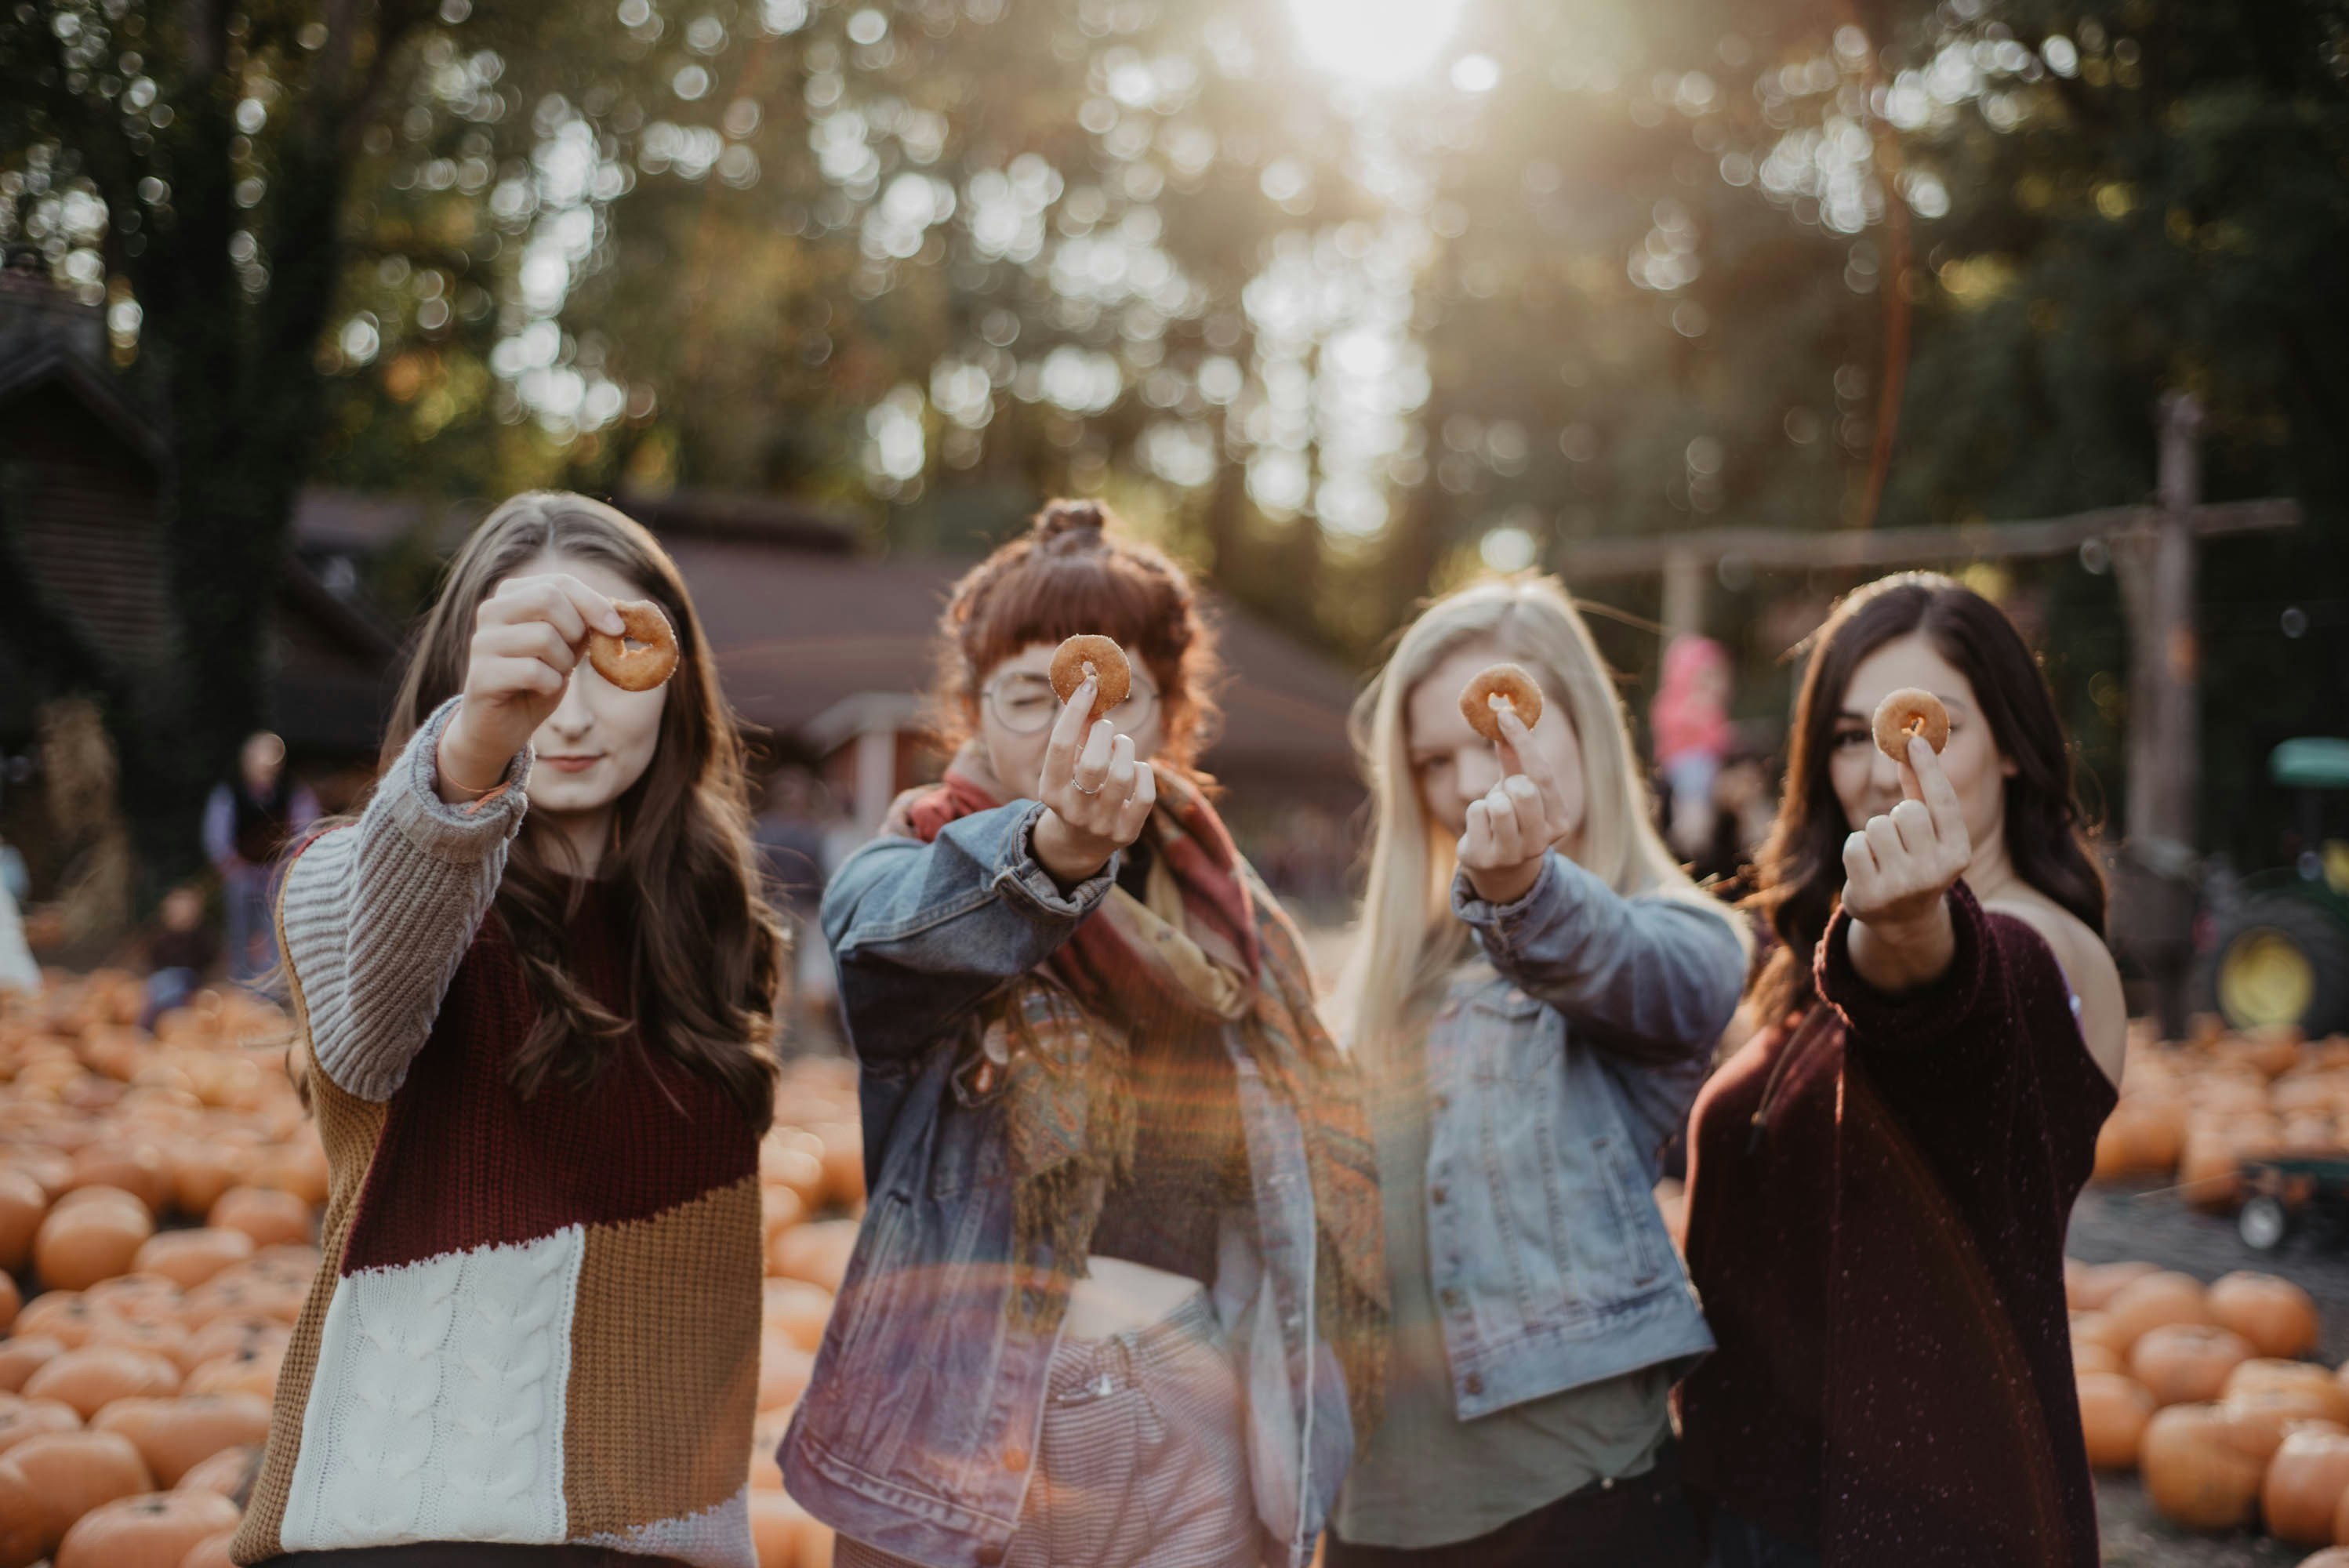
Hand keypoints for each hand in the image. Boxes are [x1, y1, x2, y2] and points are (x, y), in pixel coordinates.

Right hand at [436, 574, 625, 801]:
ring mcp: (481, 642)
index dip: (594, 603)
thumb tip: (623, 614)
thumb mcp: (568, 646)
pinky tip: (541, 689)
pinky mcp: (481, 675)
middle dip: (575, 630)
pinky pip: (533, 671)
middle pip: (548, 600)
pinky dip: (550, 684)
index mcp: (511, 595)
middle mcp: (491, 611)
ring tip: (553, 674)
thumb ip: (586, 624)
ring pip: (543, 637)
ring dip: (563, 662)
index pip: (559, 583)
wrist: (501, 725)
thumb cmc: (538, 680)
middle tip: (574, 656)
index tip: (618, 628)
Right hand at [1031, 676, 1155, 884]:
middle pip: (1094, 763)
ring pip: (1122, 775)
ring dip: (1125, 749)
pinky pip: (1145, 794)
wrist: (1081, 843)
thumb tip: (1093, 687)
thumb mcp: (1067, 766)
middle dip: (1105, 734)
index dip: (1075, 712)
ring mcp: (1101, 825)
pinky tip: (1135, 768)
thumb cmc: (1075, 788)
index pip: (1060, 746)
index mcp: (1050, 791)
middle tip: (1107, 728)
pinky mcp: (1127, 833)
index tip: (1089, 686)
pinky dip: (1143, 772)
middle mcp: (1073, 810)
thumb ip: (1079, 732)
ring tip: (1121, 745)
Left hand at [1457, 707, 1574, 905]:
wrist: (1497, 868)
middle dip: (1508, 783)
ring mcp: (1513, 854)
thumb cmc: (1511, 818)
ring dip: (1490, 799)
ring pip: (1498, 803)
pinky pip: (1475, 812)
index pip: (1543, 774)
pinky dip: (1474, 813)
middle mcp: (1542, 841)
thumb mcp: (1517, 789)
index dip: (1524, 742)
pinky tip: (1480, 828)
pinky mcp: (1484, 859)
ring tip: (1493, 813)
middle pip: (1523, 789)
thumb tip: (1505, 719)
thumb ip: (1514, 759)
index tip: (1505, 716)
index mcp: (1558, 820)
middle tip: (1505, 793)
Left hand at [1841, 735, 1971, 989]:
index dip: (1928, 768)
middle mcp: (1936, 872)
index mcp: (1958, 853)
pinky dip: (1856, 849)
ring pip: (1877, 826)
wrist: (1900, 919)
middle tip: (1898, 840)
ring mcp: (1903, 886)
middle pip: (1906, 812)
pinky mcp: (1870, 896)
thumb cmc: (1914, 861)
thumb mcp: (1928, 832)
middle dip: (1896, 817)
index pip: (1943, 803)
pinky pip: (1854, 845)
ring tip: (1883, 856)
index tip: (1913, 740)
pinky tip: (1867, 867)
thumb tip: (1910, 745)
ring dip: (1874, 834)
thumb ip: (1921, 790)